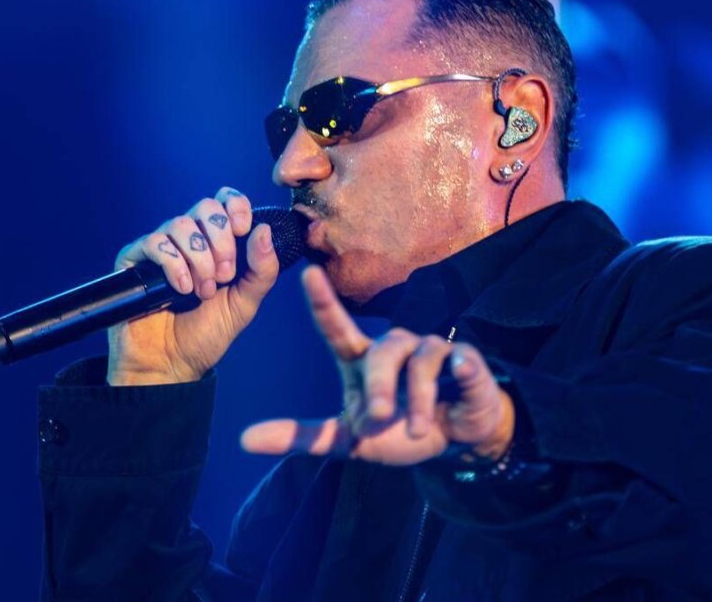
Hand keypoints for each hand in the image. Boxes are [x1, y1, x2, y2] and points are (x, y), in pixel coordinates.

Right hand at [107, 186, 279, 385]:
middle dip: (221, 240)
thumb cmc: (206, 335)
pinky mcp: (133, 261)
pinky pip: (154, 243)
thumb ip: (262, 270)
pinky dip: (174, 265)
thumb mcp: (245, 304)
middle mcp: (187, 240)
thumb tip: (264, 230)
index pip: (225, 201)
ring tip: (202, 291)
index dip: (236, 207)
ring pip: (179, 224)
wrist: (170, 365)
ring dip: (198, 259)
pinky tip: (181, 290)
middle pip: (204, 207)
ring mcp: (160, 248)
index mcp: (216, 243)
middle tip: (224, 275)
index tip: (243, 230)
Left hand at [240, 265, 514, 464]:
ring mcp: (432, 351)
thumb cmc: (397, 433)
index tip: (307, 273)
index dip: (323, 301)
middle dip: (379, 386)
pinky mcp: (467, 362)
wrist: (455, 440)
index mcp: (362, 361)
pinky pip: (463, 360)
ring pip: (421, 361)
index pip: (337, 328)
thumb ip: (302, 437)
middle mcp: (396, 348)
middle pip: (382, 353)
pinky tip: (461, 371)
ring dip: (417, 400)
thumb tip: (244, 440)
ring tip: (416, 430)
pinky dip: (463, 369)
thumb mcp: (349, 440)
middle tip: (377, 418)